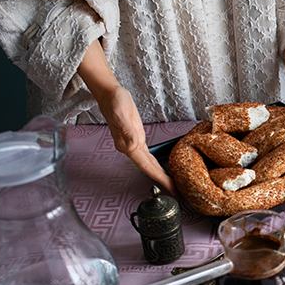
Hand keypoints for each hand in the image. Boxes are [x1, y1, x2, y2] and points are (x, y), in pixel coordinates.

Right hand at [77, 40, 175, 194]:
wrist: (109, 93)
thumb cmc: (115, 101)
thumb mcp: (121, 113)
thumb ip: (127, 130)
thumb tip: (134, 146)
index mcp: (127, 145)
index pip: (145, 165)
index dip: (158, 177)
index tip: (169, 187)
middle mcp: (130, 147)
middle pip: (148, 168)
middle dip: (161, 180)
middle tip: (175, 191)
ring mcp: (132, 143)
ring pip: (148, 163)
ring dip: (159, 173)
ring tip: (171, 183)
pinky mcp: (136, 137)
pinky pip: (148, 155)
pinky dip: (156, 163)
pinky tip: (162, 166)